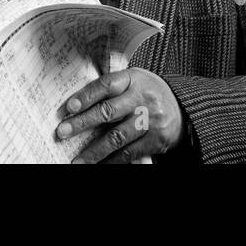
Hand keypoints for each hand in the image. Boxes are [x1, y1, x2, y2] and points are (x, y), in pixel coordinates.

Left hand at [58, 68, 184, 162]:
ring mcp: (151, 120)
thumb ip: (111, 88)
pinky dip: (113, 161)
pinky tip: (99, 165)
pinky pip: (130, 153)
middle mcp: (143, 99)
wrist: (183, 107)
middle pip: (108, 112)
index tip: (69, 107)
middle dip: (82, 123)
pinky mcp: (157, 140)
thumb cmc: (147, 92)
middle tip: (62, 132)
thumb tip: (77, 104)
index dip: (86, 96)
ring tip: (77, 161)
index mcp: (133, 79)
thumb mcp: (133, 80)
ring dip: (94, 151)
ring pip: (118, 137)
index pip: (106, 85)